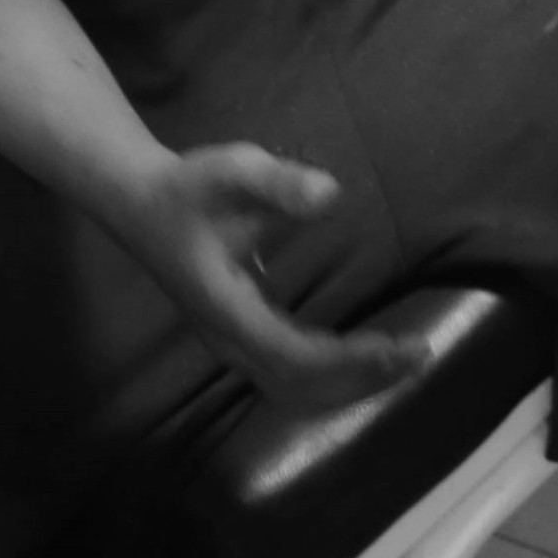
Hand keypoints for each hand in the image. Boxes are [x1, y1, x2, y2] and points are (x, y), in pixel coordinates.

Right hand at [113, 144, 431, 407]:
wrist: (138, 202)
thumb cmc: (187, 186)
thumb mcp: (233, 170)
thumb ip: (280, 183)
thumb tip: (332, 195)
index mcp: (224, 308)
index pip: (291, 355)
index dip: (344, 360)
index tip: (393, 346)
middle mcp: (227, 339)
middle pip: (297, 385)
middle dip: (360, 378)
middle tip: (418, 354)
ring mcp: (230, 343)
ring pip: (292, 388)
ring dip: (349, 384)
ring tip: (403, 364)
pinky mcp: (239, 336)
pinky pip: (288, 374)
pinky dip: (331, 376)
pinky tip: (367, 359)